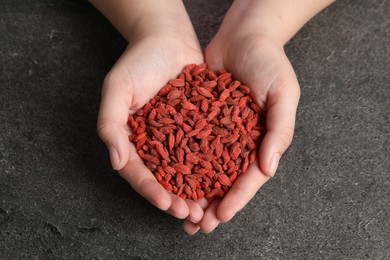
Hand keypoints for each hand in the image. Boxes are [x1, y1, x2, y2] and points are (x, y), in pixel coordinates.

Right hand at [97, 14, 204, 221]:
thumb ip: (110, 124)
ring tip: (207, 207)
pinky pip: (204, 150)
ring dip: (195, 191)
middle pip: (164, 178)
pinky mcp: (197, 127)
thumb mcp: (116, 89)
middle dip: (176, 198)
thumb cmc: (138, 61)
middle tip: (190, 215)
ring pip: (186, 170)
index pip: (138, 172)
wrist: (167, 38)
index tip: (166, 205)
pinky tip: (223, 180)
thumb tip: (116, 161)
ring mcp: (176, 136)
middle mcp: (154, 142)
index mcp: (131, 139)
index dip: (151, 190)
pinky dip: (212, 167)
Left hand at [183, 4, 299, 233]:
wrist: (244, 35)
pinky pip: (190, 145)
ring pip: (206, 169)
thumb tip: (269, 169)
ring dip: (194, 192)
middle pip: (225, 180)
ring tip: (181, 212)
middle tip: (197, 226)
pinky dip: (181, 164)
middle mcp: (240, 142)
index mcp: (263, 141)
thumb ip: (279, 130)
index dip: (237, 198)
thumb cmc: (270, 62)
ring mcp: (220, 133)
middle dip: (212, 204)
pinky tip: (169, 179)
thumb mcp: (284, 93)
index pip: (250, 177)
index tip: (220, 216)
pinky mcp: (201, 120)